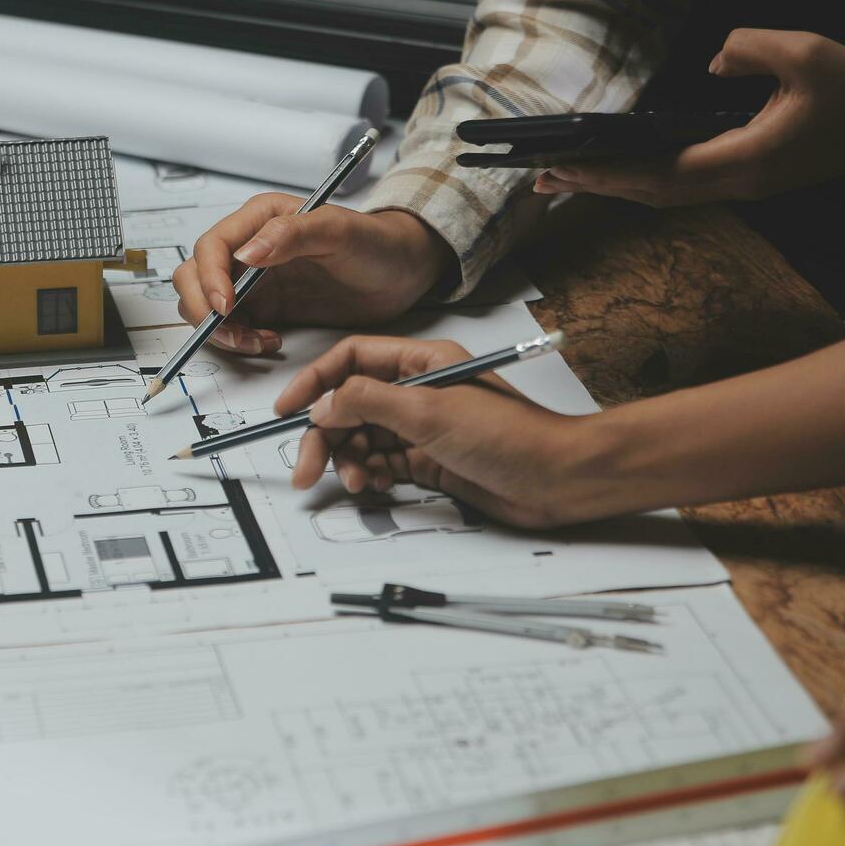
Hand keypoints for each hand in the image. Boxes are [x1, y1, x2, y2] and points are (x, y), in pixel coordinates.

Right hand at [169, 193, 449, 354]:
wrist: (401, 271)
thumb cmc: (376, 242)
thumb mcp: (340, 231)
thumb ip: (292, 235)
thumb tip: (246, 254)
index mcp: (260, 220)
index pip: (211, 247)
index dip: (208, 278)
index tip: (225, 306)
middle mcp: (249, 249)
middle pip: (194, 277)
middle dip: (204, 309)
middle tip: (233, 333)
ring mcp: (255, 281)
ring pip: (206, 306)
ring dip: (221, 330)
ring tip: (257, 341)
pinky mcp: (265, 308)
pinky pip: (232, 327)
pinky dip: (239, 341)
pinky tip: (269, 342)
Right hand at [275, 337, 614, 528]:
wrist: (557, 480)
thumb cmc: (509, 437)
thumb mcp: (430, 412)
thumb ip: (369, 402)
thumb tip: (323, 403)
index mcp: (421, 361)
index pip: (352, 359)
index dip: (315, 381)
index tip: (287, 409)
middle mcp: (418, 390)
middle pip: (350, 405)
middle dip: (325, 436)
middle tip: (307, 469)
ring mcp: (422, 426)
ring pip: (362, 438)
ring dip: (349, 460)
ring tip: (358, 482)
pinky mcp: (428, 460)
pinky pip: (382, 463)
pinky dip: (371, 475)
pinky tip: (375, 486)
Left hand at [534, 29, 844, 207]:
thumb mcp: (808, 52)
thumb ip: (751, 48)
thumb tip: (711, 62)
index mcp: (744, 160)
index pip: (660, 173)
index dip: (610, 173)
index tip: (568, 168)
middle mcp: (735, 182)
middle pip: (650, 192)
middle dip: (595, 186)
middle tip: (542, 180)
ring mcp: (739, 185)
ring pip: (662, 194)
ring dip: (612, 187)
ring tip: (563, 181)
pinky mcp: (744, 177)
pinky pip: (679, 186)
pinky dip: (639, 181)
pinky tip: (615, 175)